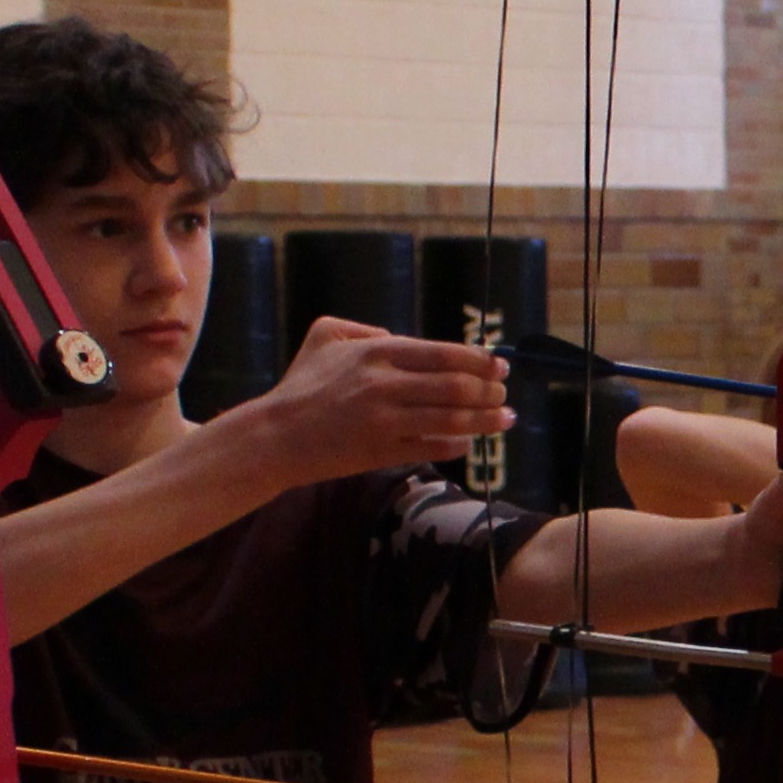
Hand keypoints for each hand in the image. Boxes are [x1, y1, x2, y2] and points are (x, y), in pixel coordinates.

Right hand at [238, 318, 510, 481]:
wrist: (276, 437)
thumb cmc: (301, 385)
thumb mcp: (325, 337)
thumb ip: (365, 330)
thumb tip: (398, 338)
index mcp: (377, 353)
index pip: (445, 354)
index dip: (480, 360)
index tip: (499, 365)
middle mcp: (385, 385)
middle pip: (456, 386)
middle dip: (490, 390)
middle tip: (505, 393)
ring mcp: (386, 421)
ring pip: (452, 418)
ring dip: (485, 419)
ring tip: (505, 419)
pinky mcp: (383, 452)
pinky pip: (433, 447)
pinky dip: (458, 444)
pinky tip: (469, 441)